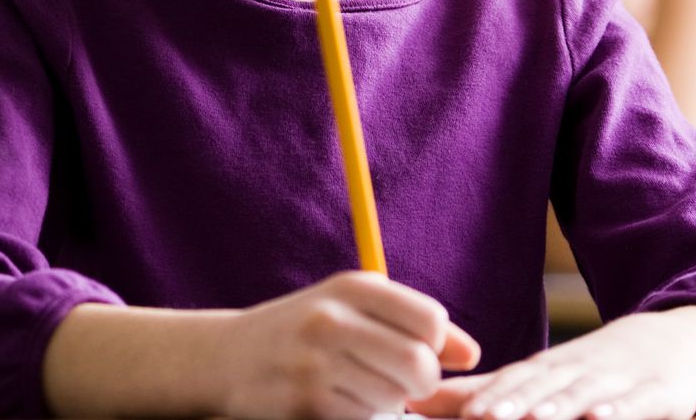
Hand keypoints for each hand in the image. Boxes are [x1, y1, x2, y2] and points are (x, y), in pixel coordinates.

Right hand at [214, 271, 480, 419]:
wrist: (224, 357)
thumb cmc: (305, 331)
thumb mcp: (352, 308)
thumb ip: (414, 324)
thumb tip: (471, 355)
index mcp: (349, 288)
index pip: (429, 321)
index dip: (434, 344)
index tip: (413, 348)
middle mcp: (330, 320)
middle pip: (419, 365)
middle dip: (419, 383)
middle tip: (398, 382)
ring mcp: (314, 365)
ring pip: (392, 400)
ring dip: (384, 402)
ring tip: (352, 385)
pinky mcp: (304, 406)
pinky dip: (357, 417)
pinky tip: (332, 402)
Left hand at [410, 313, 695, 419]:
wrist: (665, 343)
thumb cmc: (587, 369)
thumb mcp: (535, 378)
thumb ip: (480, 392)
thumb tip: (412, 400)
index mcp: (544, 370)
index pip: (511, 382)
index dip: (486, 398)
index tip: (462, 414)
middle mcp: (575, 372)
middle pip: (541, 389)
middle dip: (512, 405)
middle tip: (484, 419)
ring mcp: (616, 382)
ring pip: (584, 396)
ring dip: (559, 408)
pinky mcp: (656, 394)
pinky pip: (637, 404)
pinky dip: (620, 410)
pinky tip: (601, 419)